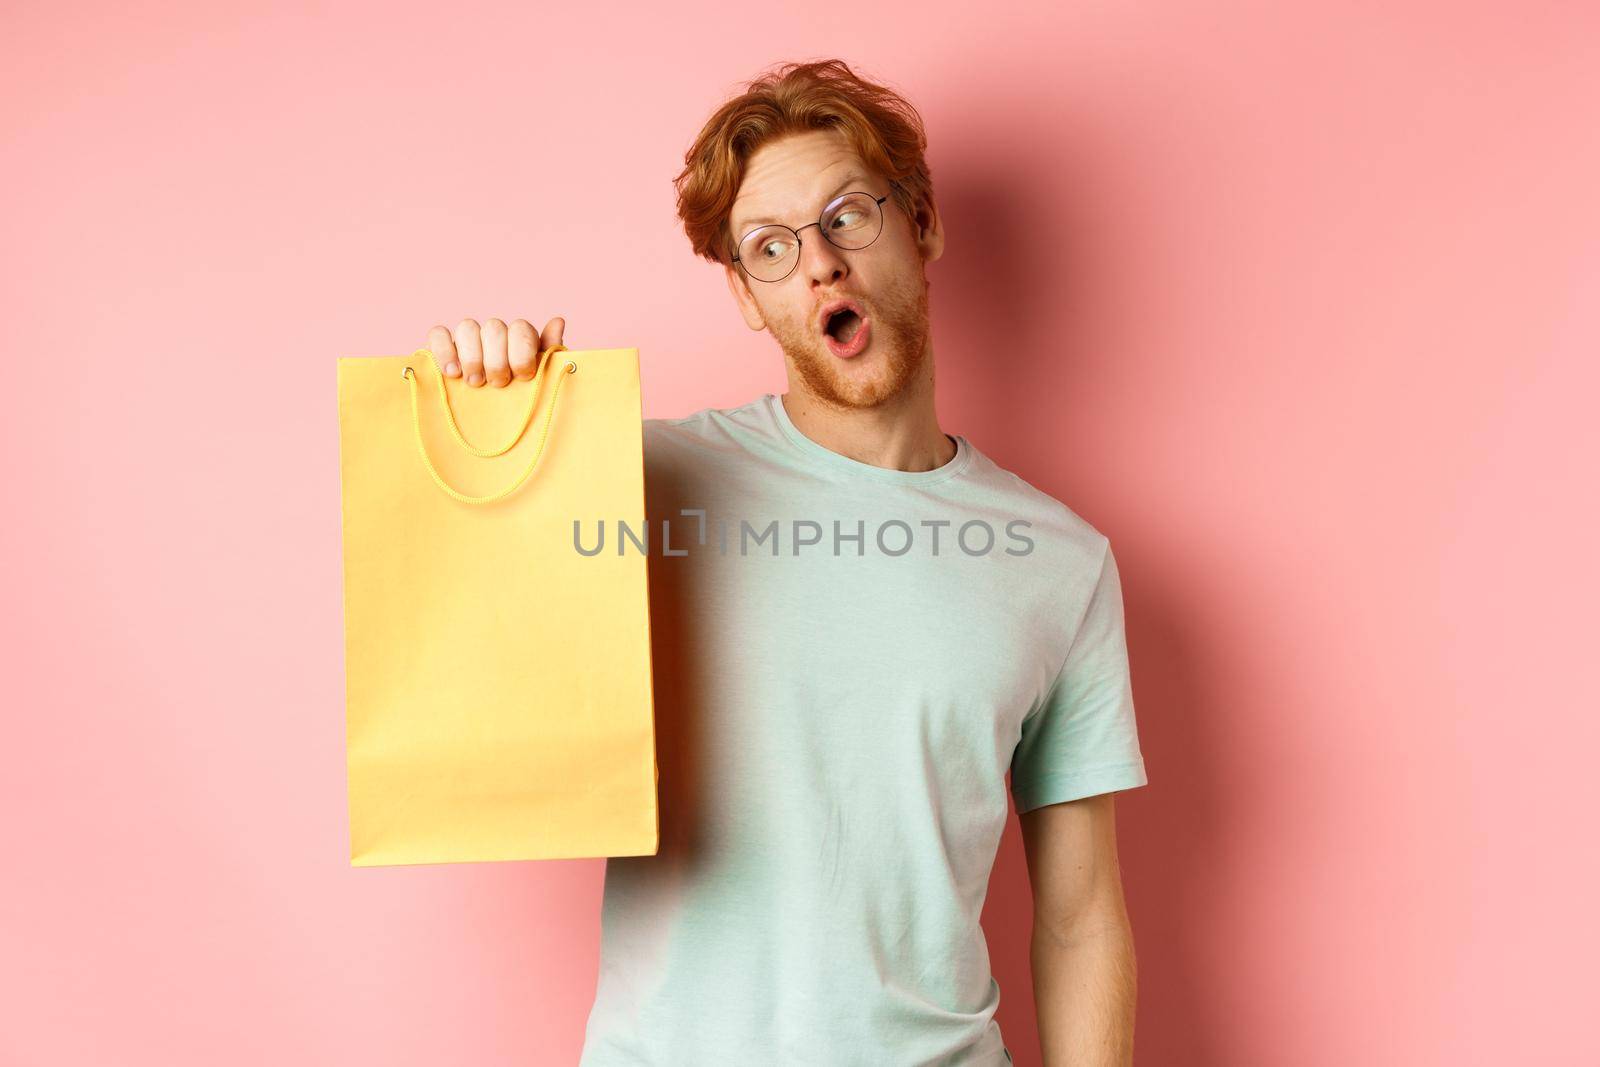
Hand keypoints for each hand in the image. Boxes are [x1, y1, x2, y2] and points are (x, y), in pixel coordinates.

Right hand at [425, 317, 566, 386]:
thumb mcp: (540, 379)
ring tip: (475, 382)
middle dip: (497, 359)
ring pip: (467, 327)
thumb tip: (558, 321)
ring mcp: (467, 340)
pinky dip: (444, 350)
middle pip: (494, 327)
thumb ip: (549, 352)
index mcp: (519, 338)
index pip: (521, 328)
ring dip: (472, 357)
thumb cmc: (521, 398)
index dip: (522, 351)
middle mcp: (494, 334)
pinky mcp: (442, 348)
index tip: (523, 376)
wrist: (491, 420)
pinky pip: (438, 334)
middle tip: (498, 383)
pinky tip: (452, 373)